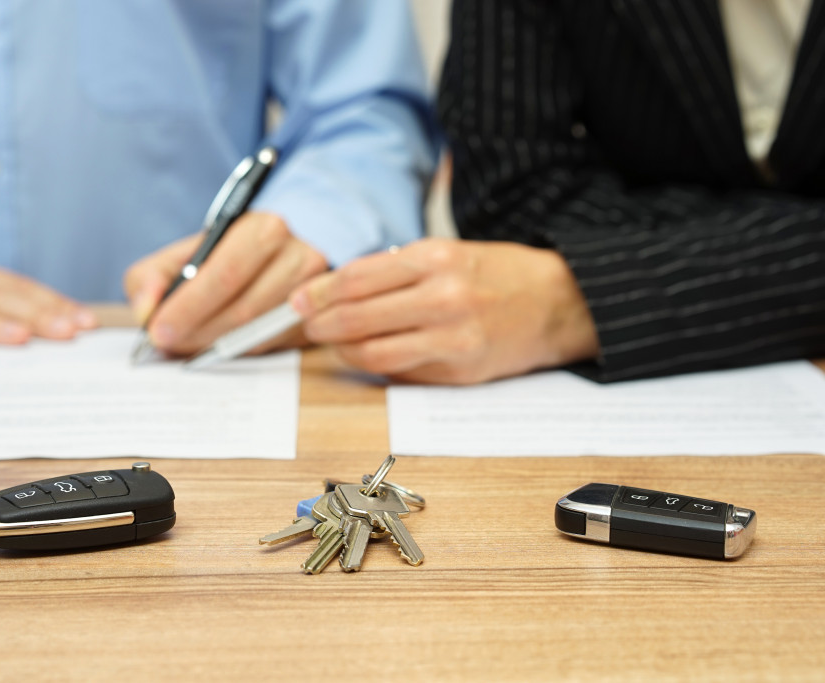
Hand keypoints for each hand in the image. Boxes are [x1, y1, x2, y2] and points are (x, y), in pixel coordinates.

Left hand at [123, 212, 327, 354]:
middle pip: (245, 307)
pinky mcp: (314, 318)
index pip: (225, 273)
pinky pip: (272, 344)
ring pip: (259, 330)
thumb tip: (146, 310)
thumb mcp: (176, 260)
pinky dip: (238, 350)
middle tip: (169, 344)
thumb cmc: (215, 262)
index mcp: (262, 229)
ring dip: (216, 344)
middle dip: (199, 331)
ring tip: (187, 345)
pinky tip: (214, 345)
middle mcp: (298, 254)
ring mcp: (312, 290)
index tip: (159, 331)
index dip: (189, 306)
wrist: (264, 264)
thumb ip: (149, 280)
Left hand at [288, 238, 598, 383]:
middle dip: (320, 323)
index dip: (319, 292)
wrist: (560, 303)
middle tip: (306, 324)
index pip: (357, 279)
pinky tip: (367, 354)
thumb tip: (335, 288)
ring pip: (372, 352)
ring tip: (332, 343)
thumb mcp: (449, 252)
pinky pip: (401, 371)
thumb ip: (395, 269)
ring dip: (342, 350)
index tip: (300, 299)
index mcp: (437, 259)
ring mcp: (452, 340)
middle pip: (356, 317)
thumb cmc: (499, 275)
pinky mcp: (458, 372)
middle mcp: (443, 299)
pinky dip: (376, 364)